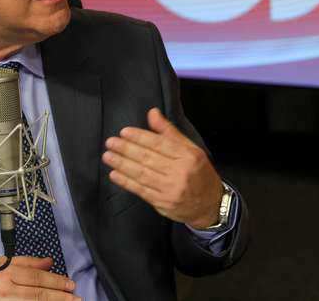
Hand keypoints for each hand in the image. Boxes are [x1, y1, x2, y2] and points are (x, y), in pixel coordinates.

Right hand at [0, 256, 78, 299]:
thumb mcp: (1, 261)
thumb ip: (27, 262)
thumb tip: (48, 262)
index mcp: (6, 272)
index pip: (37, 277)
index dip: (56, 281)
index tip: (69, 284)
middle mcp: (4, 289)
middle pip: (38, 293)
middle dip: (59, 296)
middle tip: (74, 297)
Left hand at [102, 107, 223, 228]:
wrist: (211, 205)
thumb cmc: (199, 173)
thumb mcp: (191, 149)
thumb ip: (170, 131)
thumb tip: (152, 113)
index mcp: (188, 156)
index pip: (160, 144)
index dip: (140, 137)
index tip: (124, 132)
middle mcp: (180, 173)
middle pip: (149, 158)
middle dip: (127, 149)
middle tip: (111, 142)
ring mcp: (170, 190)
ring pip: (142, 174)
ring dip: (122, 164)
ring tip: (108, 156)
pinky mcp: (162, 203)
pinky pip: (141, 190)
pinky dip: (126, 182)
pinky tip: (115, 174)